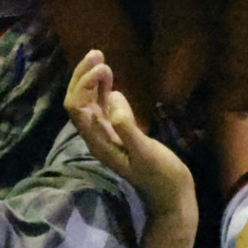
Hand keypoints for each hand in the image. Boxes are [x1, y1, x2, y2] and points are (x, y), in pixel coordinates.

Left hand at [64, 50, 195, 216]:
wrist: (172, 194)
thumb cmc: (161, 175)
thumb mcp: (145, 152)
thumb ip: (127, 127)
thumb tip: (111, 97)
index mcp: (97, 141)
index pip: (76, 107)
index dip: (83, 83)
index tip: (103, 67)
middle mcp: (96, 136)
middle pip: (77, 101)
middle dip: (82, 76)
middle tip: (97, 53)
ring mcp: (107, 134)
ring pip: (89, 102)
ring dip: (91, 80)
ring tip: (100, 57)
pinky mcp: (119, 133)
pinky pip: (103, 107)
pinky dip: (103, 90)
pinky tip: (110, 78)